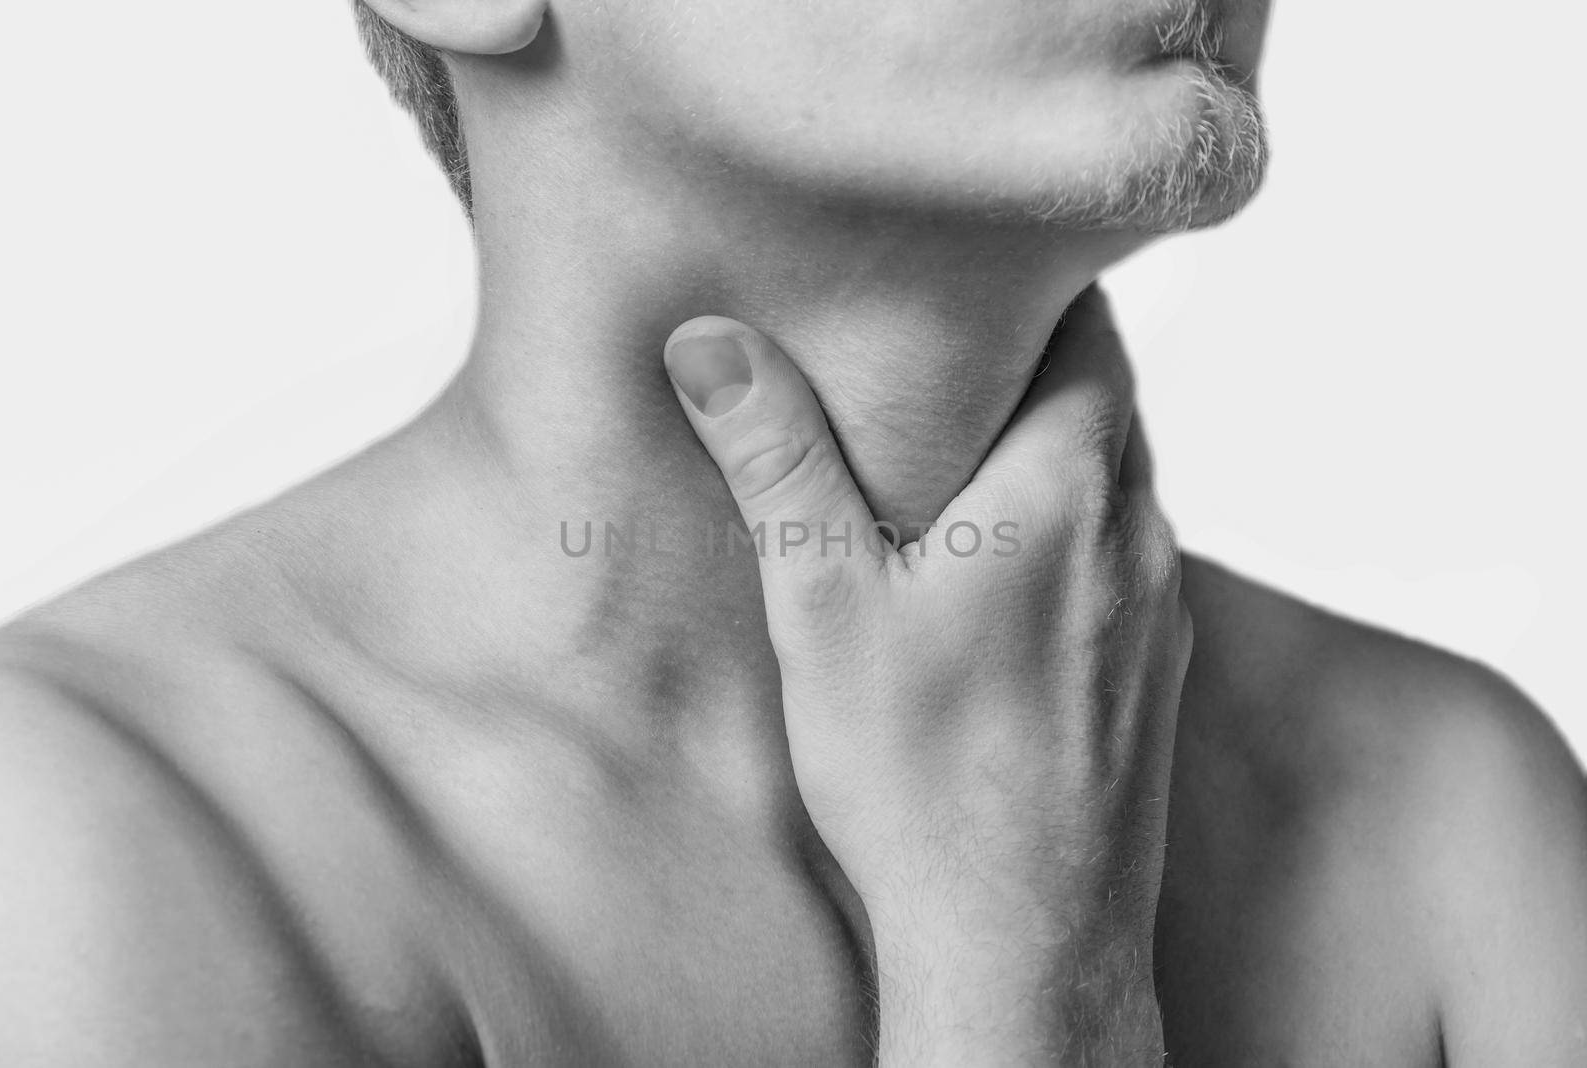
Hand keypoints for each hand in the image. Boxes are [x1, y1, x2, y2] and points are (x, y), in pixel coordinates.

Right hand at [663, 288, 1189, 1063]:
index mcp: (1067, 488)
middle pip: (1107, 395)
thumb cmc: (922, 780)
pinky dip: (1074, 531)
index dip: (1032, 282)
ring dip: (1055, 451)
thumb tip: (713, 343)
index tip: (966, 270)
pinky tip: (1001, 577)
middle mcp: (1139, 532)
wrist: (1026, 944)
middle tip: (942, 353)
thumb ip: (777, 461)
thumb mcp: (821, 606)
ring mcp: (1161, 606)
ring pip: (1121, 477)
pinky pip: (1126, 556)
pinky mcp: (1157, 670)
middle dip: (1033, 361)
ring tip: (961, 457)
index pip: (1087, 323)